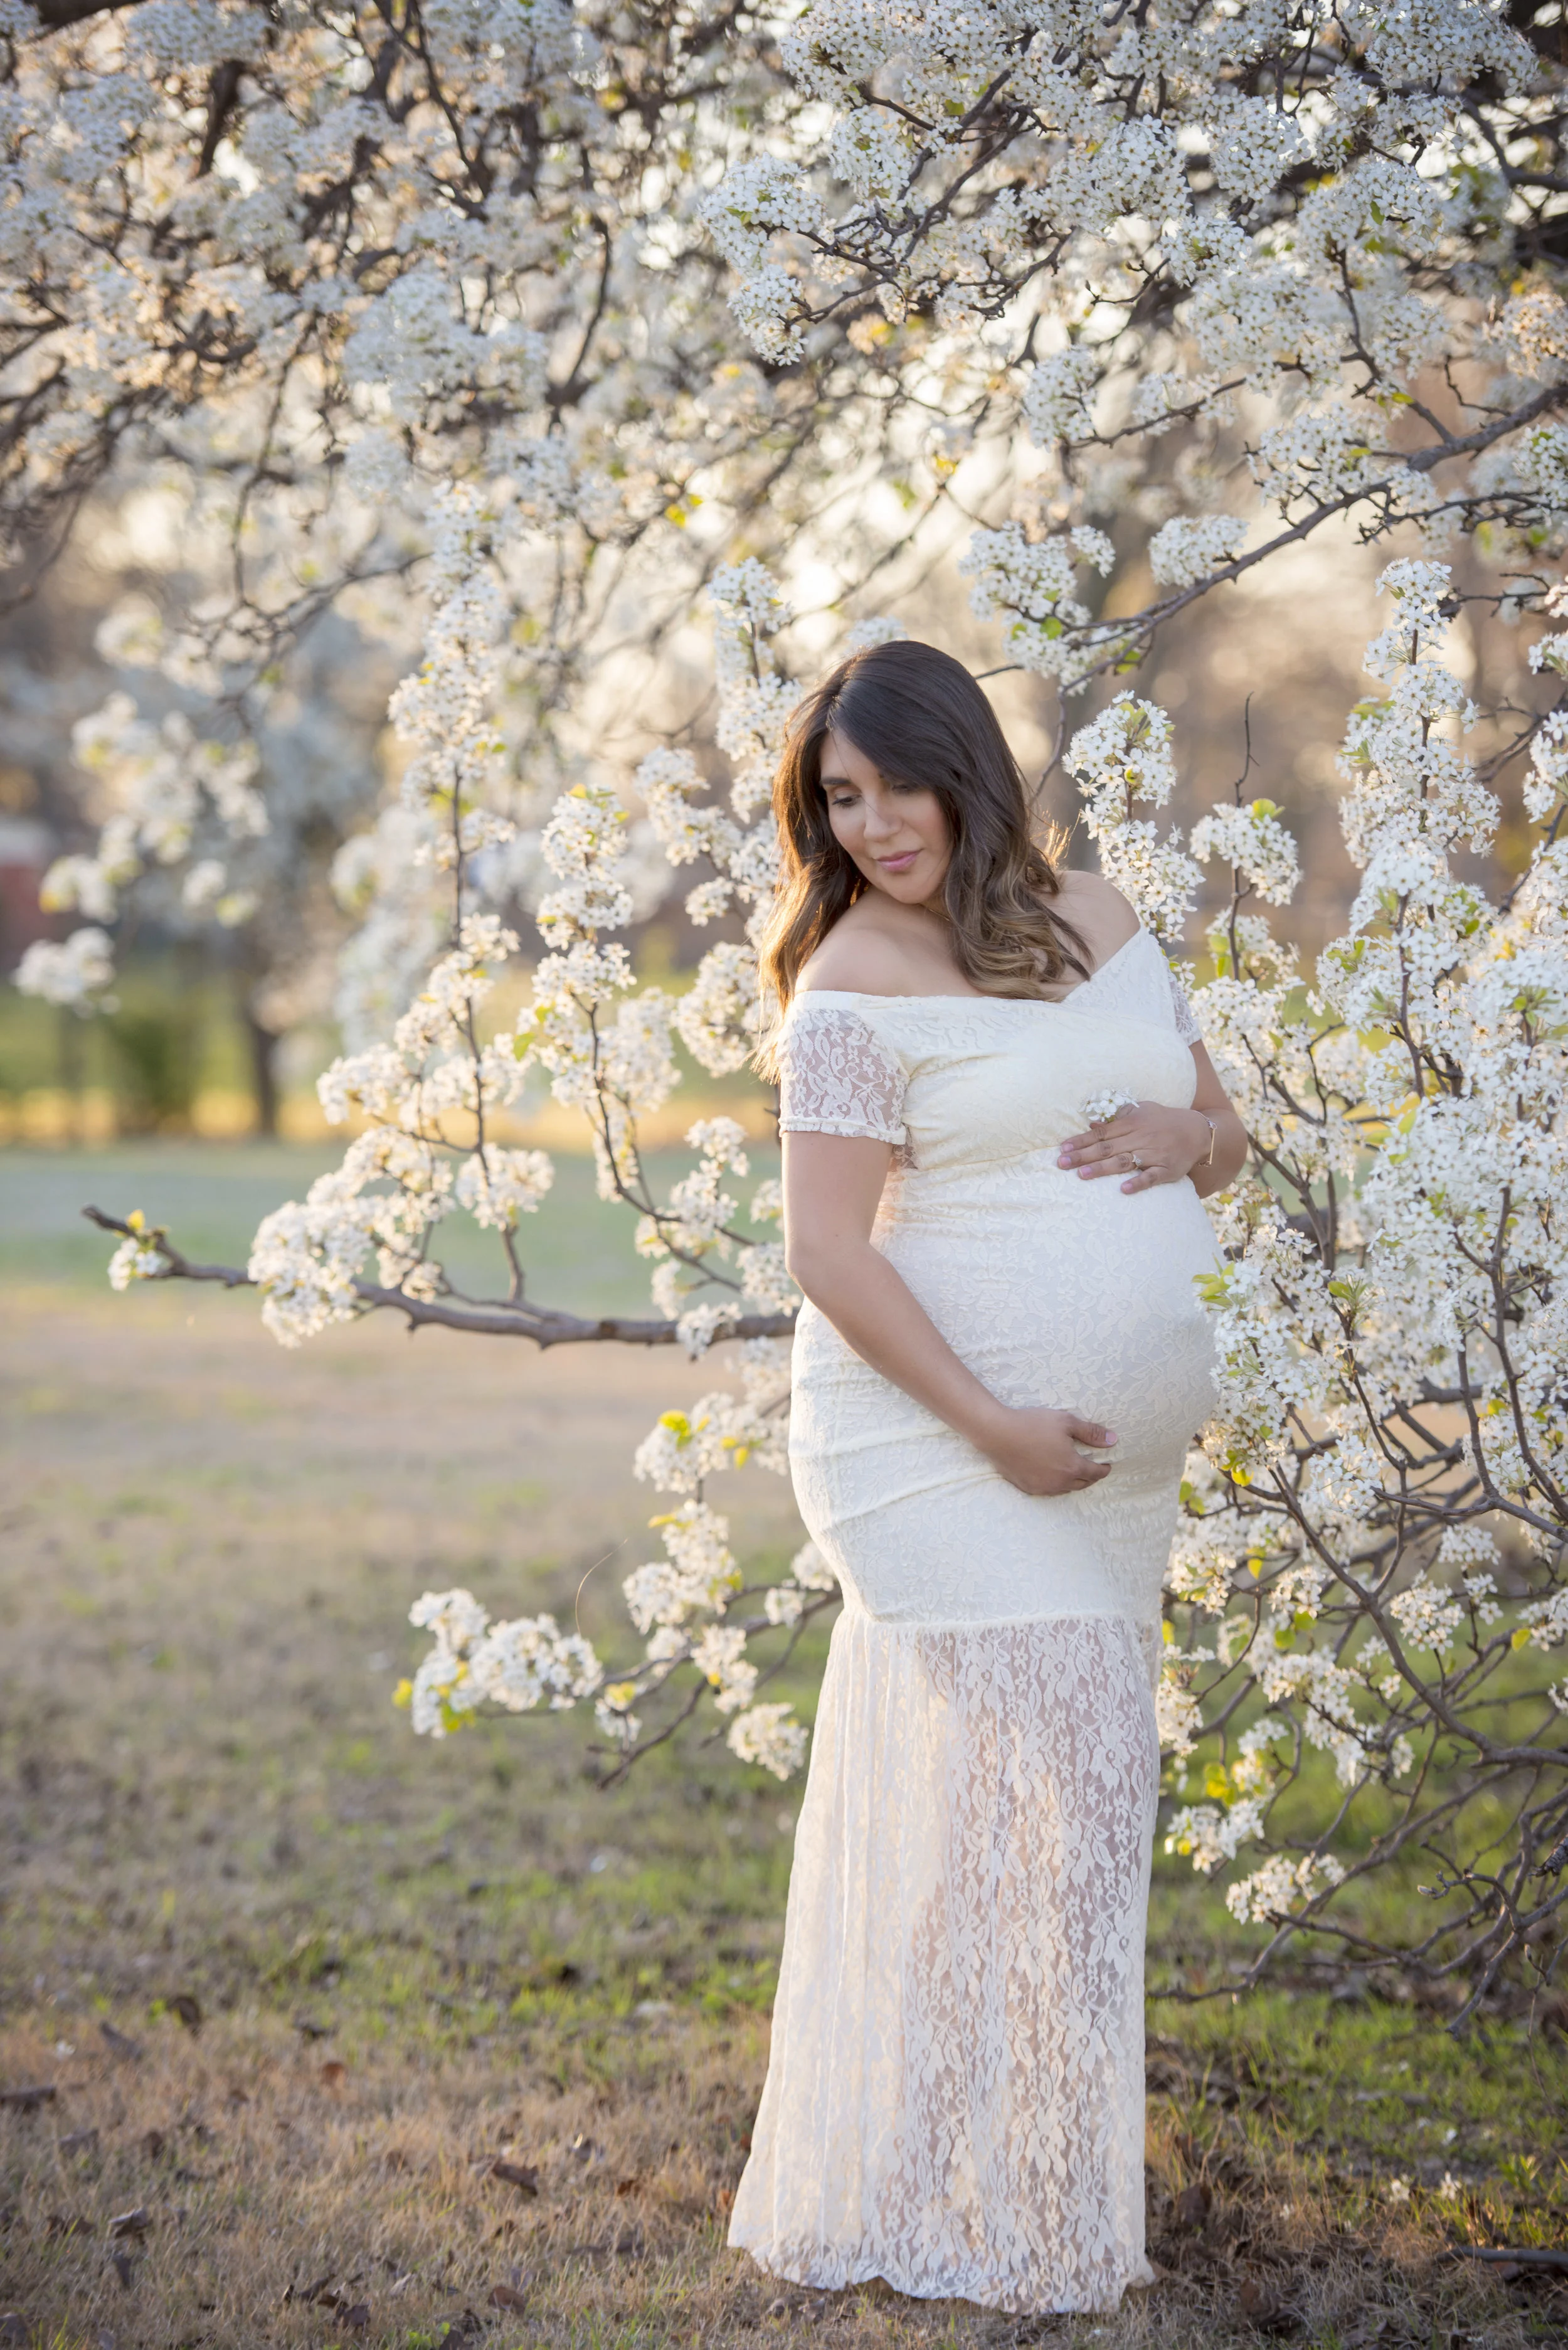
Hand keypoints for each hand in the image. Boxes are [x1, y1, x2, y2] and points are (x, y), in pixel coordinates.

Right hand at [976, 1405, 1117, 1495]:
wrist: (997, 1433)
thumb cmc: (1033, 1424)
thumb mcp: (1066, 1422)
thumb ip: (1091, 1432)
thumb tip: (1113, 1440)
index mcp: (1072, 1467)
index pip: (1095, 1473)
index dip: (1104, 1469)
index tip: (1107, 1464)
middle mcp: (1059, 1482)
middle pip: (1082, 1484)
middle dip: (1091, 1477)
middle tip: (1092, 1468)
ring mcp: (1042, 1487)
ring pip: (1065, 1489)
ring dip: (1073, 1481)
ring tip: (1073, 1471)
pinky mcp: (1027, 1488)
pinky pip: (1047, 1490)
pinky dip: (1055, 1484)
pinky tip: (1051, 1475)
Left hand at [1057, 1101, 1211, 1193]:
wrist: (1198, 1132)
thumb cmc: (1164, 1121)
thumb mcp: (1142, 1111)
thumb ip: (1118, 1117)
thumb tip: (1093, 1124)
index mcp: (1132, 1123)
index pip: (1101, 1134)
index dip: (1081, 1140)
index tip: (1063, 1147)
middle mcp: (1141, 1138)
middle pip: (1107, 1148)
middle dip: (1083, 1156)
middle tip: (1062, 1163)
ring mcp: (1154, 1155)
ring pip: (1124, 1162)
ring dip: (1102, 1169)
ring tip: (1082, 1175)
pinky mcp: (1166, 1170)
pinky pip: (1151, 1177)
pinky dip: (1137, 1183)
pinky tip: (1123, 1189)